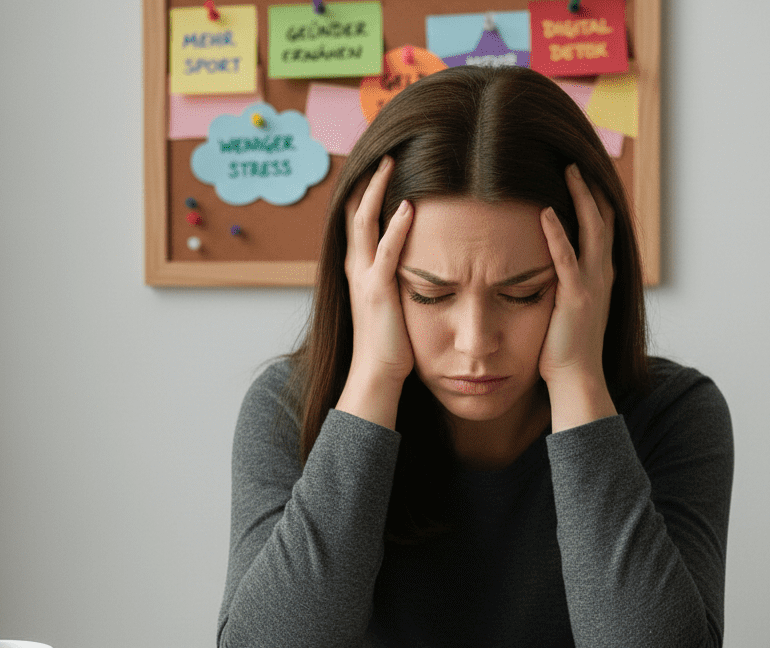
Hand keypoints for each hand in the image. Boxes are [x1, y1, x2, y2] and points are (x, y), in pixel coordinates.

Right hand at [335, 157, 415, 428]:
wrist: (377, 374)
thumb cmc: (390, 341)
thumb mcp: (392, 300)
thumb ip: (397, 275)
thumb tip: (414, 259)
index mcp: (359, 267)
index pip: (358, 218)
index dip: (367, 189)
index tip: (381, 164)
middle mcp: (356, 266)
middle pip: (355, 210)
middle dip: (368, 179)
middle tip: (384, 150)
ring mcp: (364, 276)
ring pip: (364, 222)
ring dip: (377, 191)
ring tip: (391, 164)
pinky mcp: (378, 290)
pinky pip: (387, 251)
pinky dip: (396, 227)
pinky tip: (408, 206)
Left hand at [537, 165, 617, 427]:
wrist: (577, 379)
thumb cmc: (566, 347)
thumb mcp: (568, 305)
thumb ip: (563, 280)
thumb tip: (546, 263)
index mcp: (602, 274)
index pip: (603, 226)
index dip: (595, 197)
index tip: (582, 171)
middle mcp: (603, 274)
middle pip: (604, 218)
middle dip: (592, 187)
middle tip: (578, 157)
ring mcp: (592, 285)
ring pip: (592, 230)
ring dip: (581, 198)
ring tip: (569, 170)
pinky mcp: (575, 298)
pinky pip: (567, 259)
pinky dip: (557, 234)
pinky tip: (546, 213)